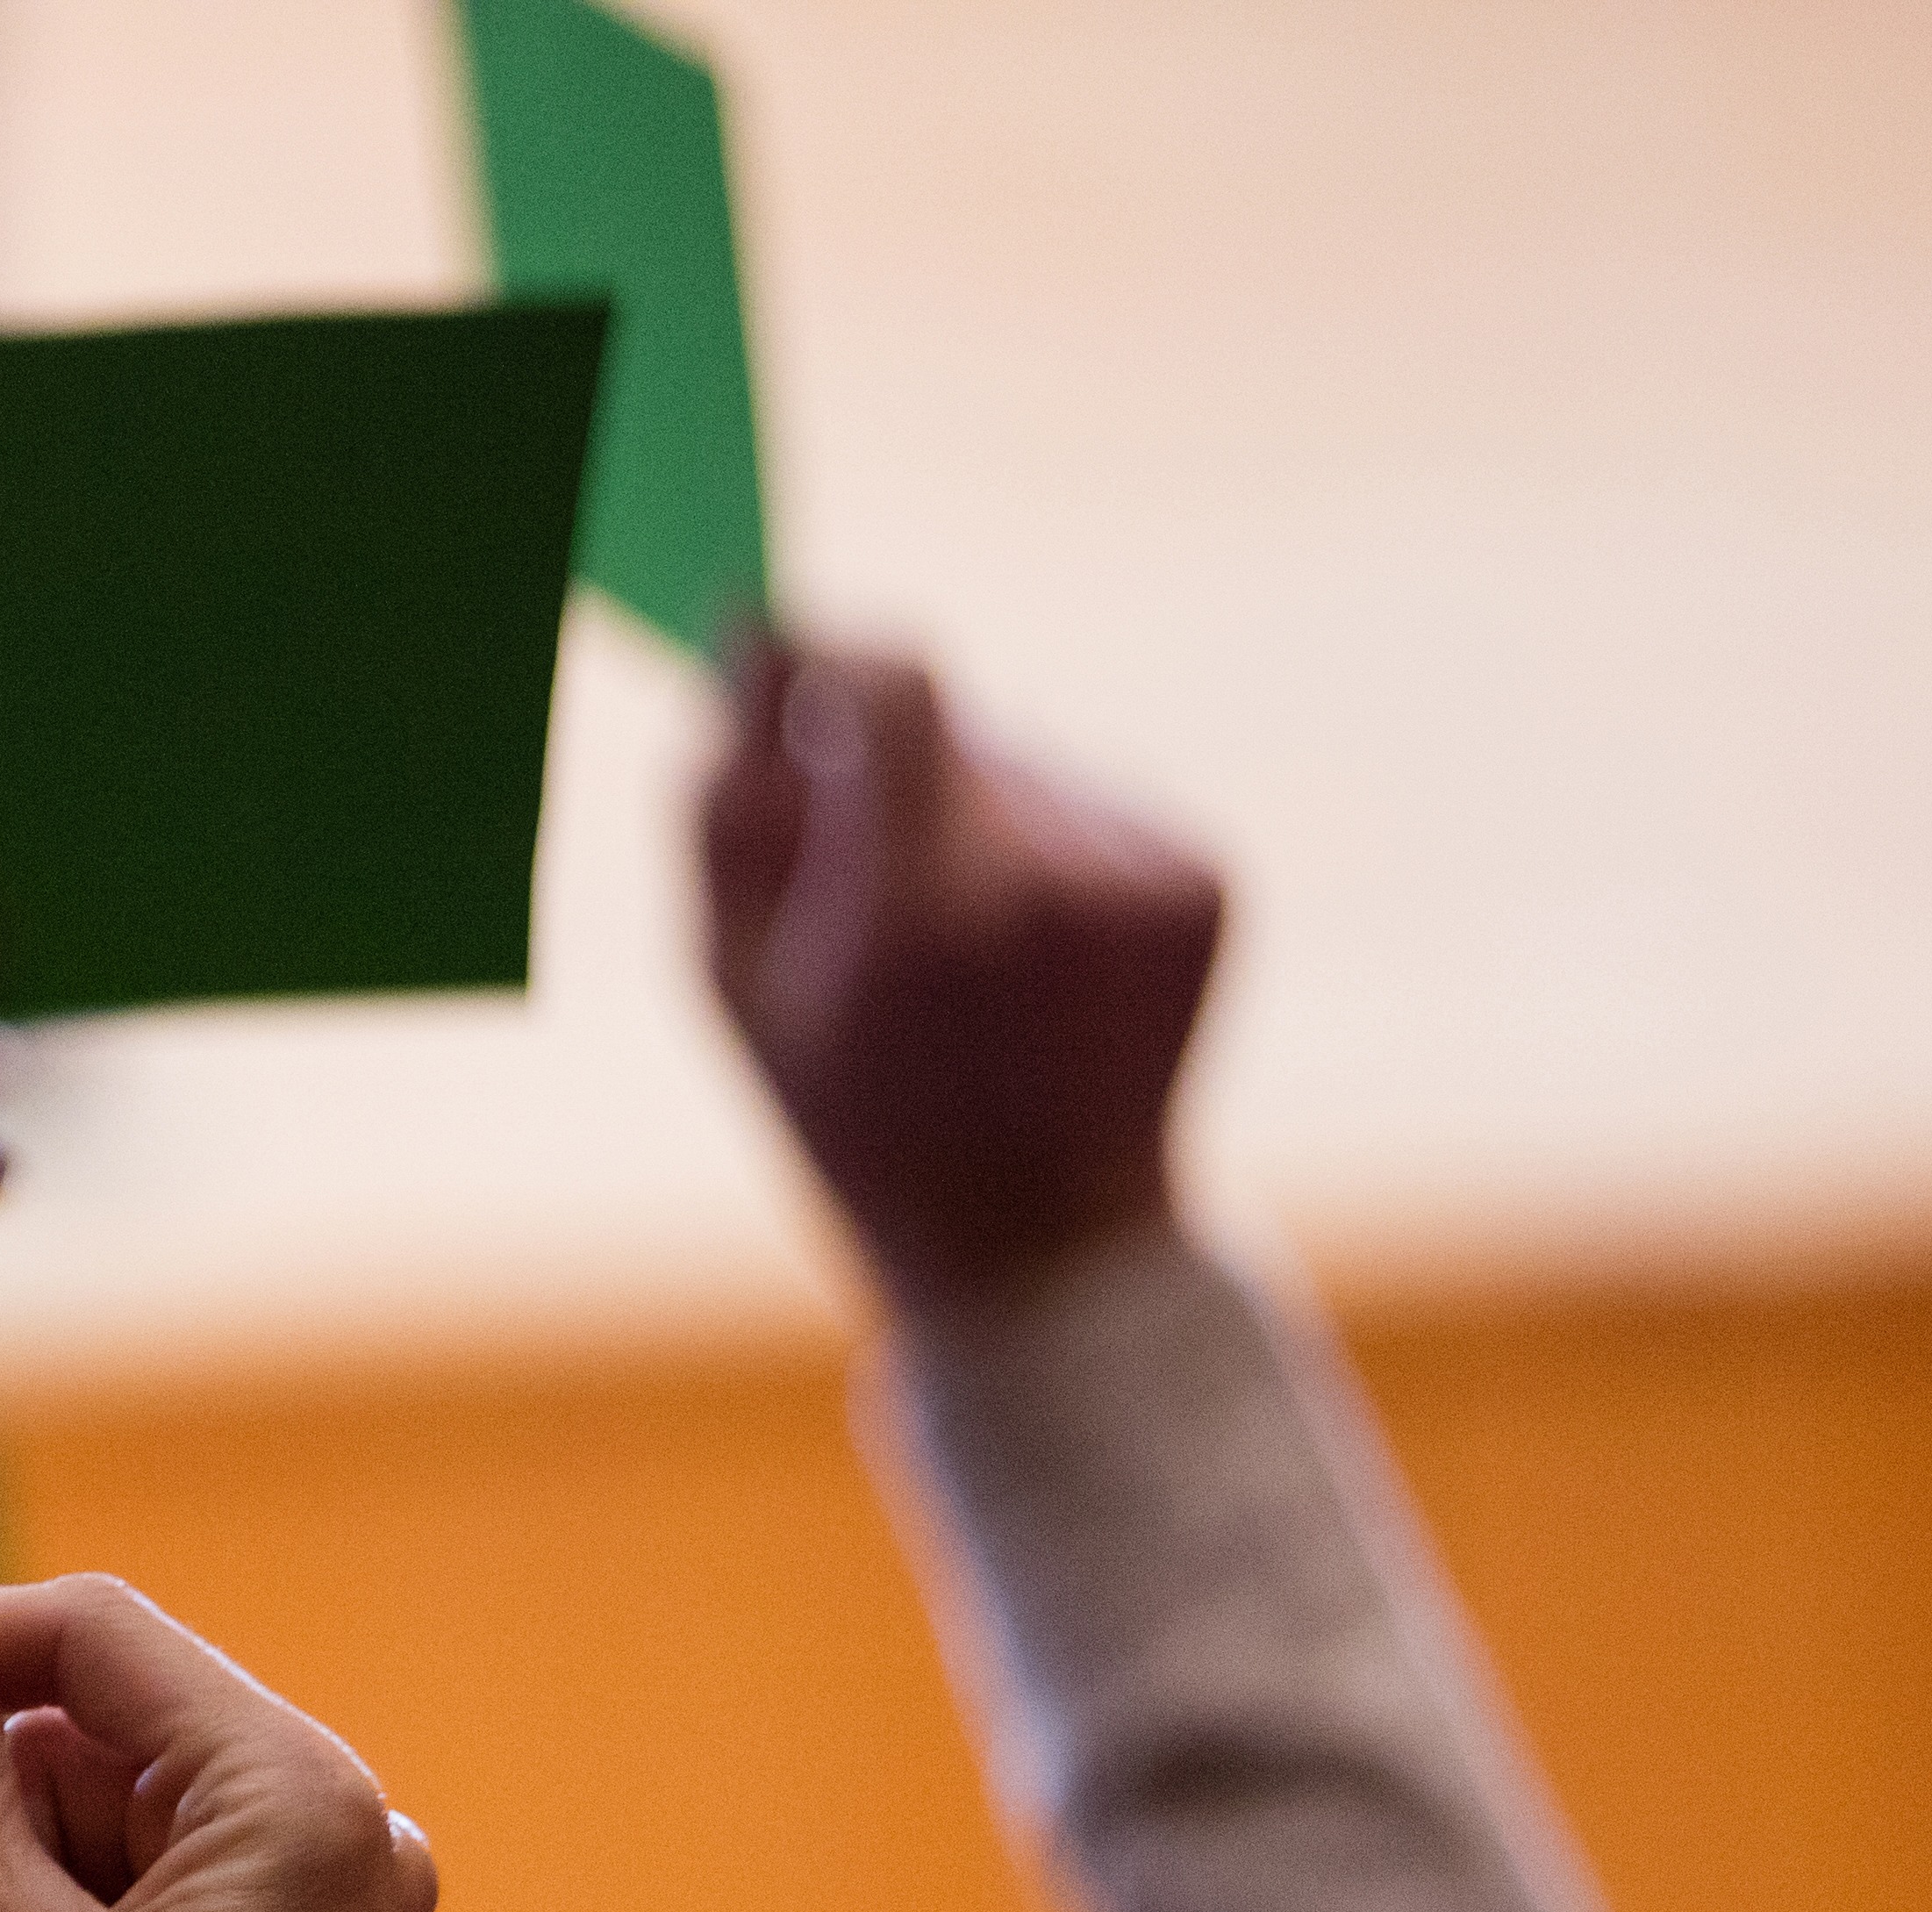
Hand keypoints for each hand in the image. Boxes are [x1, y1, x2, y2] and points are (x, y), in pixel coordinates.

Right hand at [695, 638, 1224, 1318]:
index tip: (787, 667)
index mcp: (920, 907)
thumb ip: (728, 810)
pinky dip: (1051, 862)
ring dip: (970, 824)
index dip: (829, 660)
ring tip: (964, 965)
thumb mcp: (737, 986)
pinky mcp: (1204, 880)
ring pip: (1023, 768)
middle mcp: (1048, 874)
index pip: (892, 682)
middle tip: (861, 897)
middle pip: (948, 728)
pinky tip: (1037, 973)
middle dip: (889, 776)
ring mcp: (1141, 875)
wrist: (1047, 1248)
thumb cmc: (857, 1120)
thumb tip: (753, 642)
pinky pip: (1095, 809)